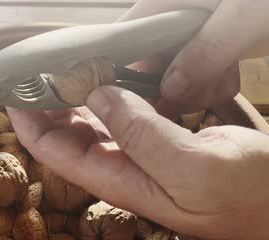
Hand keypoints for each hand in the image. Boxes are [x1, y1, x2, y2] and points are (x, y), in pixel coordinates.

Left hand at [7, 86, 268, 239]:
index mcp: (120, 181)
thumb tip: (99, 95)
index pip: (54, 152)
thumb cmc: (253, 196)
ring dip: (77, 95)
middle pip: (68, 135)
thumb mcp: (194, 169)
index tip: (11, 91)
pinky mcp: (167, 140)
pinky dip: (115, 92)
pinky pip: (127, 113)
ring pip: (96, 122)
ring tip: (66, 64)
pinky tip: (112, 73)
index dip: (28, 123)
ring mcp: (145, 154)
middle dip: (46, 104)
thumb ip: (144, 134)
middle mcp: (125, 169)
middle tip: (37, 69)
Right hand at [118, 0, 268, 116]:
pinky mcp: (218, 38)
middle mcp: (177, 12)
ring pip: (175, 66)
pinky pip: (200, 67)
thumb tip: (170, 89)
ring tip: (217, 85)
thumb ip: (205, 52)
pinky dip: (211, 81)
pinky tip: (228, 79)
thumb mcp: (245, 18)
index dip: (119, 66)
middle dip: (164, 84)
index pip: (125, 32)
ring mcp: (199, 26)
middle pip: (149, 56)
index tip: (127, 102)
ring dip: (192, 87)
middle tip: (184, 102)